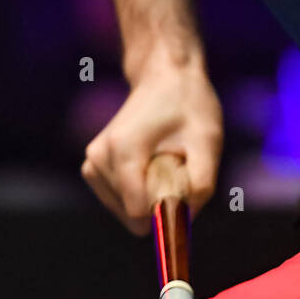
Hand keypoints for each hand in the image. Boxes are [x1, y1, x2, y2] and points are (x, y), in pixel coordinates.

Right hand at [80, 58, 221, 234]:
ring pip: (127, 211)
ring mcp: (91, 164)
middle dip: (159, 199)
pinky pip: (121, 202)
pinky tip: (151, 163)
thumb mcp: (208, 141)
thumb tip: (186, 221)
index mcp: (123, 150)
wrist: (165, 78)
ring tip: (163, 159)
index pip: (139, 211)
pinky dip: (141, 192)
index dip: (168, 209)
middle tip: (175, 164)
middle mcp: (99, 159)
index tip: (185, 185)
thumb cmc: (189, 105)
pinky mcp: (92, 169)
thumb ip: (201, 184)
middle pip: (133, 213)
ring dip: (150, 194)